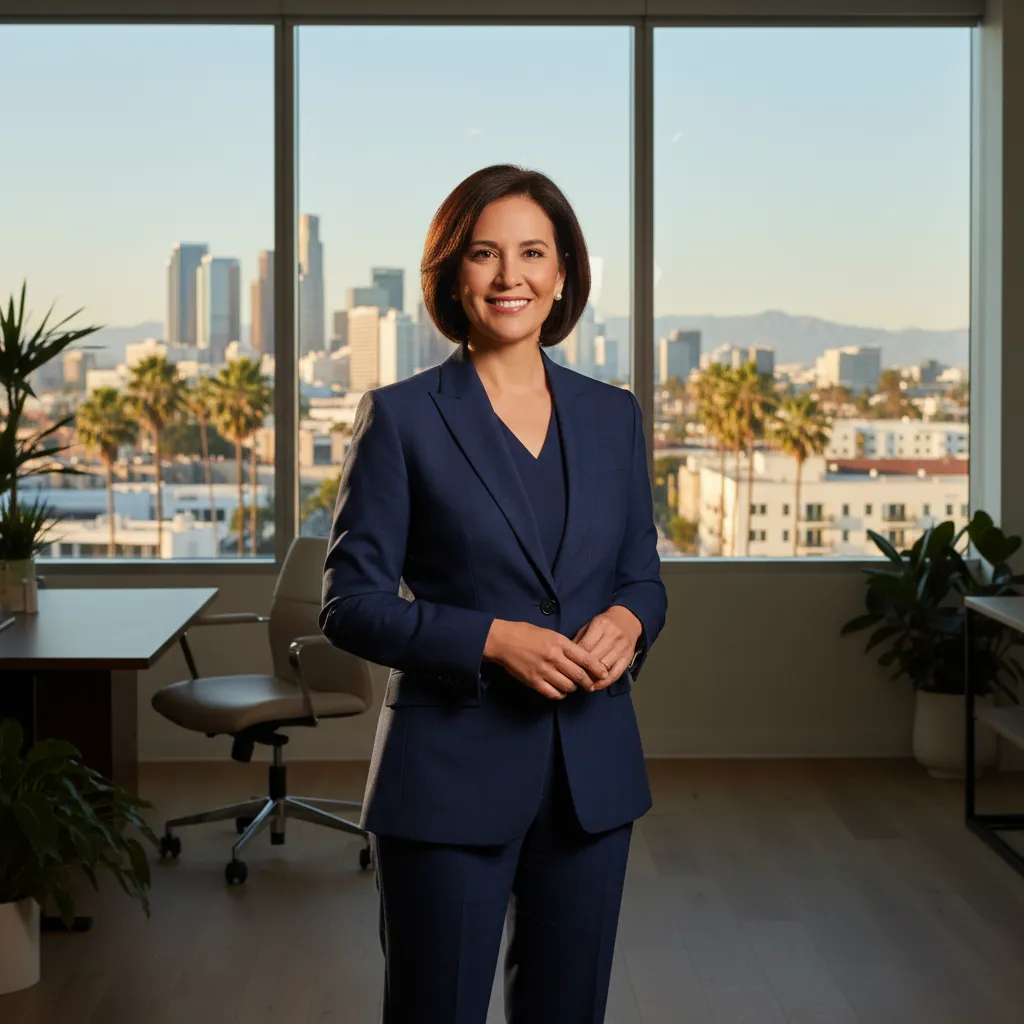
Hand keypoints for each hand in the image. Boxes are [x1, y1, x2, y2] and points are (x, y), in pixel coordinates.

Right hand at [483, 619, 609, 700]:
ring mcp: (543, 671)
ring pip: (567, 686)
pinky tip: (560, 691)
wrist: (503, 641)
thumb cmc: (525, 634)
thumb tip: (580, 659)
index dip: (597, 668)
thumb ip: (565, 646)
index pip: (585, 658)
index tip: (604, 674)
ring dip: (573, 688)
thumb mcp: (550, 634)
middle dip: (588, 682)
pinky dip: (560, 694)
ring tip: (573, 686)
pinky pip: (553, 693)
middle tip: (591, 685)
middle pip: (579, 675)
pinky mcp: (533, 681)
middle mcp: (553, 657)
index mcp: (559, 643)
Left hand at [572, 605, 641, 691]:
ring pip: (604, 668)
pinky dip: (605, 683)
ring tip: (582, 682)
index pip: (585, 646)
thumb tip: (567, 657)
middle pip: (594, 658)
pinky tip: (595, 686)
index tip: (567, 666)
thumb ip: (579, 640)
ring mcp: (622, 648)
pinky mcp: (628, 658)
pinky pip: (616, 674)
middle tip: (572, 677)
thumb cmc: (604, 624)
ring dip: (592, 677)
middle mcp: (613, 636)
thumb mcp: (589, 625)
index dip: (575, 658)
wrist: (627, 620)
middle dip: (582, 669)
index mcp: (601, 625)